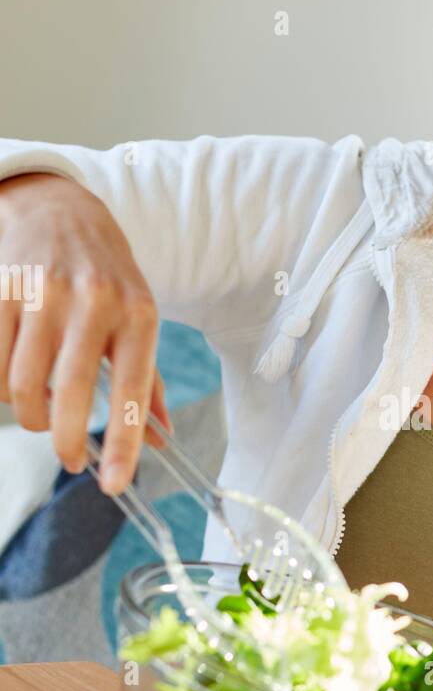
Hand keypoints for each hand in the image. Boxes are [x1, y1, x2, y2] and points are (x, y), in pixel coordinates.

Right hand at [0, 172, 168, 492]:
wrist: (59, 207)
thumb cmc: (106, 275)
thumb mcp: (140, 317)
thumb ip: (148, 380)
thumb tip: (160, 439)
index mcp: (138, 313)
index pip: (133, 390)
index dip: (123, 443)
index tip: (114, 484)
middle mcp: (94, 301)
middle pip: (69, 393)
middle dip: (66, 441)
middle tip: (70, 460)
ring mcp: (45, 294)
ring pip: (22, 384)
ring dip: (31, 415)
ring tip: (42, 413)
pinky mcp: (4, 289)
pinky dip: (3, 386)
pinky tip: (17, 381)